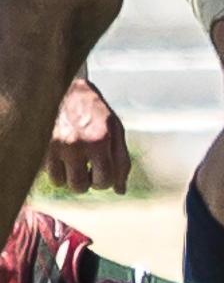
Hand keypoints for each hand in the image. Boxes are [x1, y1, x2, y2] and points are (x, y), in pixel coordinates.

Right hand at [45, 77, 130, 193]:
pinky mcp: (43, 149)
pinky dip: (60, 175)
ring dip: (74, 180)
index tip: (105, 173)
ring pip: (67, 185)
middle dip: (91, 182)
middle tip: (92, 170)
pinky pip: (52, 177)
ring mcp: (58, 147)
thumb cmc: (95, 113)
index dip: (108, 182)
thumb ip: (121, 159)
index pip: (107, 178)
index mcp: (101, 139)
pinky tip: (65, 162)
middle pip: (85, 186)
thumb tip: (121, 191)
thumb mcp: (115, 130)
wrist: (65, 92)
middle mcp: (78, 144)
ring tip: (78, 165)